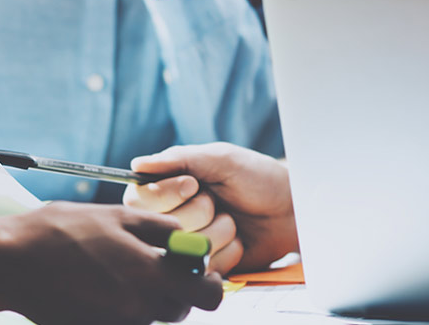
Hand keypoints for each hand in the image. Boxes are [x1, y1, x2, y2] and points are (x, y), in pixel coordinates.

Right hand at [0, 203, 223, 324]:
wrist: (9, 262)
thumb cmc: (60, 232)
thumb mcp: (115, 216)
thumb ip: (159, 229)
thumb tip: (187, 239)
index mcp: (149, 274)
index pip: (208, 296)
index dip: (211, 283)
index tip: (199, 269)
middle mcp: (138, 307)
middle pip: (181, 310)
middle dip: (177, 290)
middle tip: (156, 266)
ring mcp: (116, 324)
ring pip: (152, 317)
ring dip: (148, 299)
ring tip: (116, 271)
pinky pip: (125, 322)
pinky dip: (122, 308)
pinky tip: (98, 286)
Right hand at [125, 143, 297, 273]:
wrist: (290, 209)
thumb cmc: (256, 177)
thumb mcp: (219, 158)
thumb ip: (179, 159)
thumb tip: (137, 164)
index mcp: (166, 187)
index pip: (141, 200)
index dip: (169, 195)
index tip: (194, 185)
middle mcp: (170, 218)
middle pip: (164, 227)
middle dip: (201, 212)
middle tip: (219, 201)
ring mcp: (188, 246)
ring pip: (186, 251)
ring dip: (219, 232)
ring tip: (233, 220)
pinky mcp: (205, 268)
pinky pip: (205, 269)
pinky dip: (228, 253)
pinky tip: (238, 242)